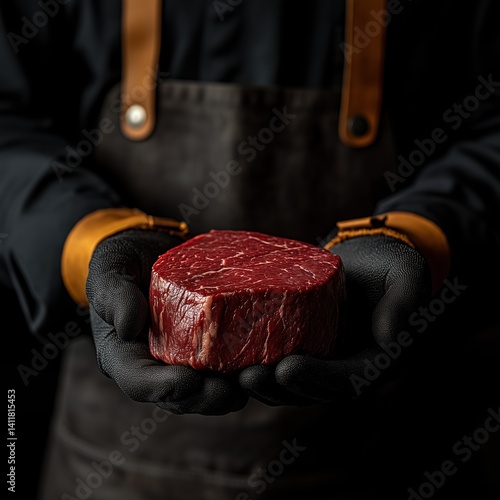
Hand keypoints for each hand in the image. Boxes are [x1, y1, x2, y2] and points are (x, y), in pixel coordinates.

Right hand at [86, 229, 247, 414]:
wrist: (151, 251)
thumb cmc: (125, 261)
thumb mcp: (110, 268)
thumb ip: (113, 293)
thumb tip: (128, 326)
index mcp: (124, 354)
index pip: (139, 382)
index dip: (163, 387)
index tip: (189, 380)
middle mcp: (155, 365)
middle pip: (179, 396)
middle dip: (206, 398)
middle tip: (231, 391)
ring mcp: (182, 359)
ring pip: (206, 390)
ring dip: (231, 392)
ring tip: (255, 380)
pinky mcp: (206, 348)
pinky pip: (224, 368)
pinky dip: (243, 370)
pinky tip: (266, 362)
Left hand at [239, 235, 430, 404]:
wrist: (368, 258)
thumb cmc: (390, 265)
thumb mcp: (406, 276)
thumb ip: (404, 305)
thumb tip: (391, 338)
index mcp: (374, 360)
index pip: (348, 381)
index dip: (319, 380)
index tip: (288, 370)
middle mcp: (345, 366)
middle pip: (312, 390)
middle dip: (279, 388)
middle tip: (249, 377)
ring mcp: (321, 357)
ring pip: (290, 382)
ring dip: (262, 383)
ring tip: (233, 373)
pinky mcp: (301, 343)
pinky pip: (279, 358)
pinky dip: (256, 361)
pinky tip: (230, 355)